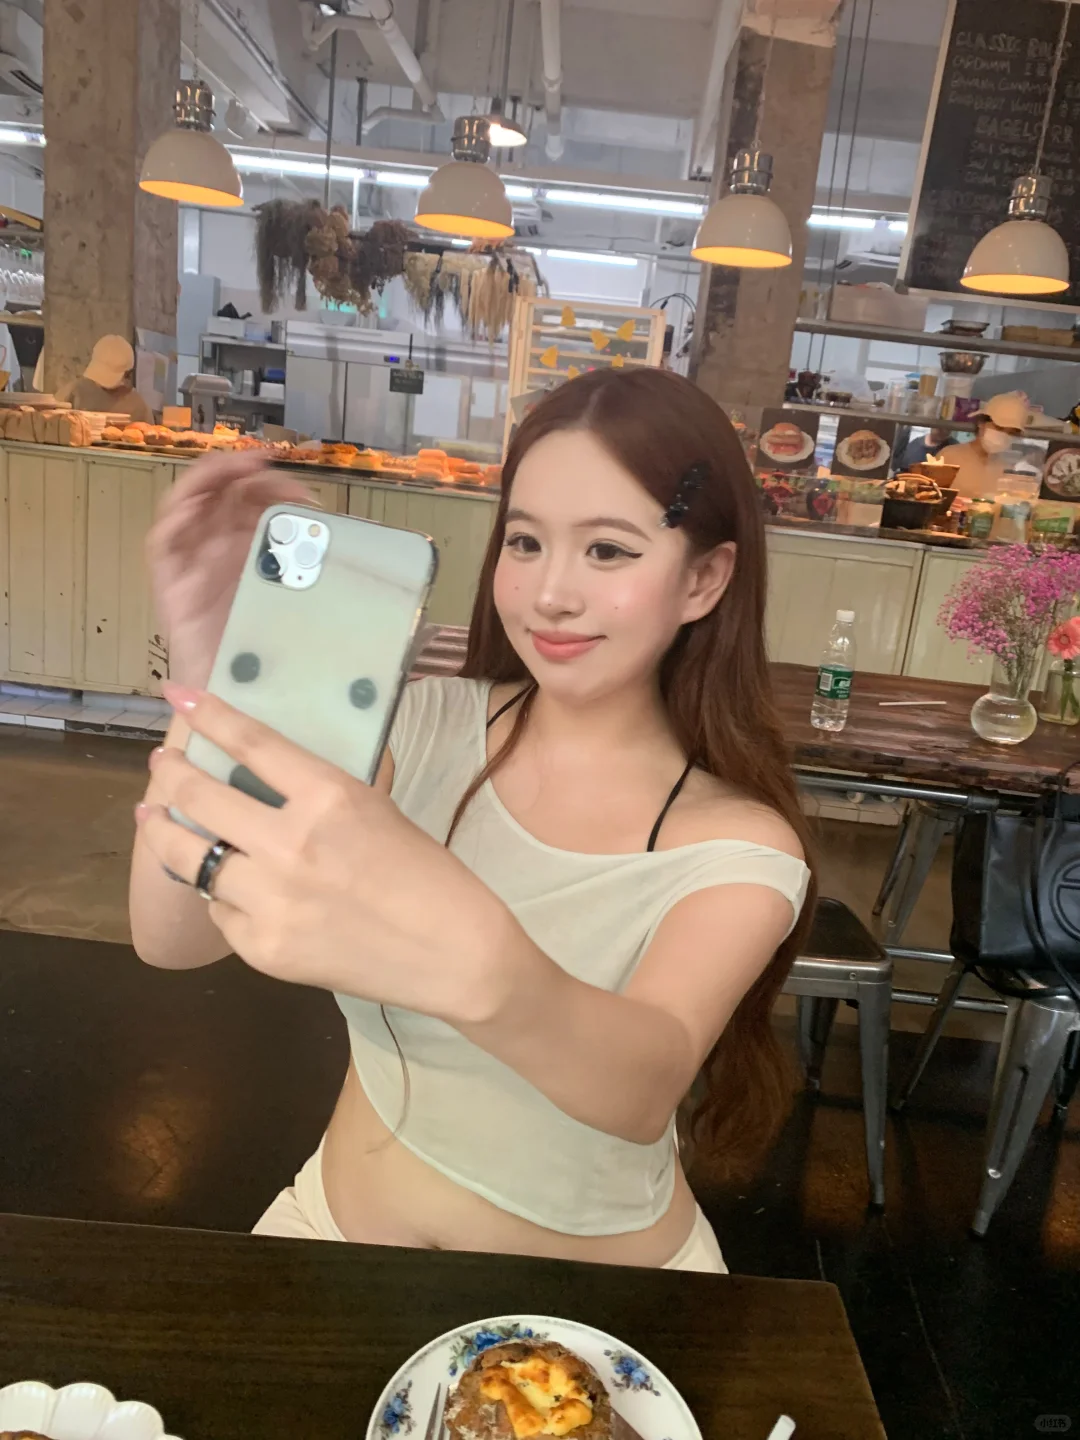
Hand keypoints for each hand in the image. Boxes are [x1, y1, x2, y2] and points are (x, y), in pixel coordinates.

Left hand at [134, 685, 516, 1022]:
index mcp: (330, 797)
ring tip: (153, 816)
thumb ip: (321, 790)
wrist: (452, 954)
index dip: (208, 714)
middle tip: (163, 764)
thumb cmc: (426, 874)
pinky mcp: (264, 949)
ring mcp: (272, 900)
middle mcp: (291, 844)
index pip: (251, 744)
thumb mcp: (378, 809)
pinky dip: (218, 893)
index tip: (177, 693)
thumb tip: (270, 768)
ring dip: (166, 831)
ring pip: (190, 858)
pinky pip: (219, 911)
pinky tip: (218, 883)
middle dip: (172, 774)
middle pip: (202, 798)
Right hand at [147, 453, 315, 687]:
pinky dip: (176, 516)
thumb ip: (310, 568)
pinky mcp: (171, 586)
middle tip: (275, 469)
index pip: (254, 503)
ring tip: (237, 467)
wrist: (240, 702)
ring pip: (189, 504)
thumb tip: (330, 531)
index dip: (274, 486)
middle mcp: (218, 554)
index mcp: (249, 554)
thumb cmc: (271, 654)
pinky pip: (163, 542)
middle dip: (248, 474)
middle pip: (223, 495)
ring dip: (212, 479)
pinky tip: (198, 504)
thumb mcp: (301, 600)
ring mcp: (192, 567)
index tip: (301, 488)